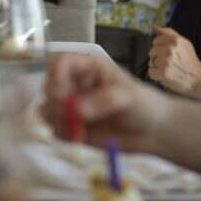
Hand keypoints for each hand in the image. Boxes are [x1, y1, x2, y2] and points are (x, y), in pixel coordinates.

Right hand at [41, 54, 171, 152]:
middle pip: (48, 87)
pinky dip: (65, 134)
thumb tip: (76, 111)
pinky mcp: (73, 127)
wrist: (152, 132)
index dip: (55, 77)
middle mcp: (75, 84)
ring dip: (58, 121)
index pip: (59, 62)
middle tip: (72, 116)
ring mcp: (72, 107)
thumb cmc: (144, 104)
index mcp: (88, 67)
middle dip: (56, 103)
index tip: (60, 95)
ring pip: (48, 110)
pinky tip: (82, 137)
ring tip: (79, 129)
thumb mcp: (128, 97)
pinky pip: (56, 130)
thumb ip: (103, 100)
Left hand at [148, 27, 200, 94]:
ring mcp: (166, 61)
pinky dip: (156, 76)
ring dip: (157, 67)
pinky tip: (166, 76)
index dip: (160, 48)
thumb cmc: (190, 61)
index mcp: (174, 40)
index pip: (156, 41)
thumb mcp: (183, 42)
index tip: (169, 54)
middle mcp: (169, 49)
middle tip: (170, 63)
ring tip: (169, 69)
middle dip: (158, 58)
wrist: (198, 79)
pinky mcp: (163, 73)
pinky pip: (151, 72)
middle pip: (152, 52)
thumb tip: (154, 27)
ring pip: (151, 62)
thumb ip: (168, 33)